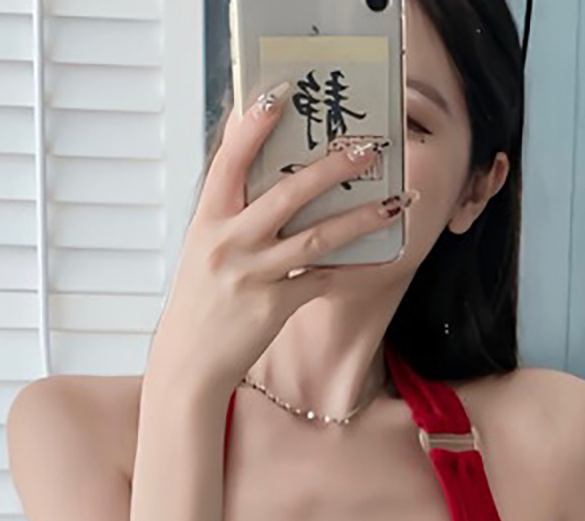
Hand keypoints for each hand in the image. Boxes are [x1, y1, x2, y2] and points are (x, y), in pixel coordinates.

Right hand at [147, 85, 413, 399]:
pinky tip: (380, 257)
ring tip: (395, 202)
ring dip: (361, 218)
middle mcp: (229, 242)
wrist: (189, 362)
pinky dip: (353, 269)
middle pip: (287, 193)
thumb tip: (269, 177)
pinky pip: (324, 281)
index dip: (252, 126)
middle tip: (367, 148)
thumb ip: (231, 213)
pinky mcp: (275, 307)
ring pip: (317, 238)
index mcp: (207, 219)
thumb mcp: (203, 248)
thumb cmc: (200, 302)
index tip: (279, 95)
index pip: (229, 160)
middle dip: (332, 167)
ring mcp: (254, 275)